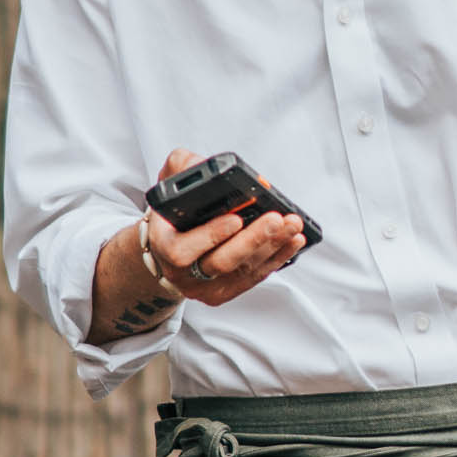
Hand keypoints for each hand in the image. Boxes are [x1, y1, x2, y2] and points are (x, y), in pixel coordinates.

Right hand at [146, 148, 305, 304]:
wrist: (169, 245)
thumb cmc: (173, 213)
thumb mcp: (168, 184)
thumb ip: (181, 168)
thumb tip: (206, 164)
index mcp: (162, 245)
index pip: (182, 250)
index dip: (211, 236)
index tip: (236, 219)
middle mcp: (180, 272)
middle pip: (220, 262)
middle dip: (253, 240)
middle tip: (276, 219)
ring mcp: (203, 287)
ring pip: (241, 270)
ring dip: (271, 247)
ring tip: (292, 225)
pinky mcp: (224, 292)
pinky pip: (254, 278)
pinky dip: (276, 259)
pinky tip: (293, 242)